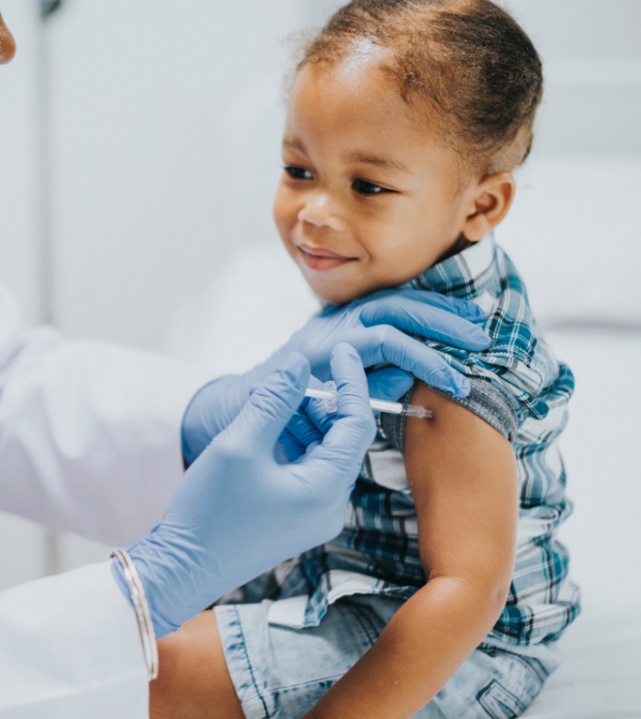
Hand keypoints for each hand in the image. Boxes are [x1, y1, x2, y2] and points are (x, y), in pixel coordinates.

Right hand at [115, 345, 376, 636]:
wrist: (183, 568)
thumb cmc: (210, 511)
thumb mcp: (240, 444)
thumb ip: (274, 400)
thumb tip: (300, 364)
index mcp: (327, 490)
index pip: (357, 424)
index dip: (351, 382)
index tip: (339, 350)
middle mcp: (330, 506)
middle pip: (342, 438)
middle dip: (320, 403)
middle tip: (286, 380)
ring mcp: (314, 515)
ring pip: (323, 453)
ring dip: (303, 423)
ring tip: (268, 404)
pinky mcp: (296, 519)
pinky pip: (307, 471)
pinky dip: (293, 445)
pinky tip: (265, 431)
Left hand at [181, 289, 489, 462]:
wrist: (237, 402)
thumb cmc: (266, 417)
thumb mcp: (303, 414)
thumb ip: (353, 396)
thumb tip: (404, 374)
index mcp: (319, 349)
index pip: (383, 340)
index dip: (423, 357)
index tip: (454, 380)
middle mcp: (328, 328)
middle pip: (393, 306)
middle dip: (440, 320)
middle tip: (480, 339)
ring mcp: (332, 323)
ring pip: (390, 301)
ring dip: (434, 309)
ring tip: (473, 321)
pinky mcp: (338, 328)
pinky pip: (382, 311)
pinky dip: (416, 313)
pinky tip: (446, 321)